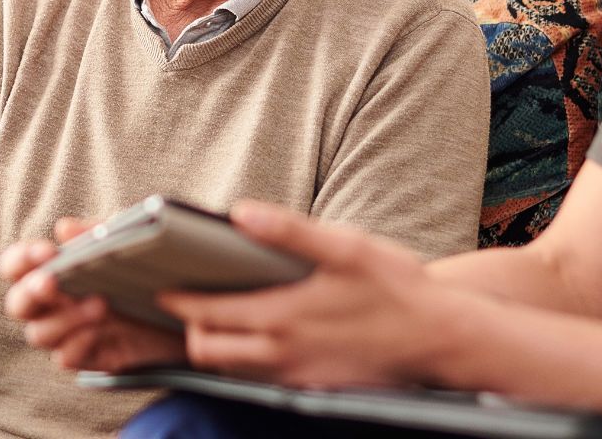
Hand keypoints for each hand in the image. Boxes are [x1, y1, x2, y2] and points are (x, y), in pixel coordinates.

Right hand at [0, 217, 187, 373]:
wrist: (187, 311)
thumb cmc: (144, 270)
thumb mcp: (125, 243)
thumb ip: (95, 234)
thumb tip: (64, 228)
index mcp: (52, 271)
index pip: (16, 265)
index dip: (21, 259)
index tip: (45, 252)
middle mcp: (52, 305)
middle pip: (19, 304)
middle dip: (32, 291)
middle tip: (53, 281)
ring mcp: (68, 333)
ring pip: (40, 334)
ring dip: (65, 318)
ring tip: (100, 304)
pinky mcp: (88, 357)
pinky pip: (67, 357)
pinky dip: (80, 344)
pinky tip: (101, 331)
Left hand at [160, 201, 459, 388]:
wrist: (442, 340)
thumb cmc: (397, 288)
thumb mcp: (345, 247)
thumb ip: (288, 231)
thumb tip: (238, 213)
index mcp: (281, 317)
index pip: (206, 315)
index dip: (177, 301)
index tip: (160, 286)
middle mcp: (281, 354)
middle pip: (207, 351)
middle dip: (189, 328)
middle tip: (184, 302)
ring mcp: (296, 376)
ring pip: (232, 370)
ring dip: (216, 345)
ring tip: (215, 316)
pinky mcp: (313, 389)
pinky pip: (261, 379)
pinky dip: (246, 360)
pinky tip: (260, 335)